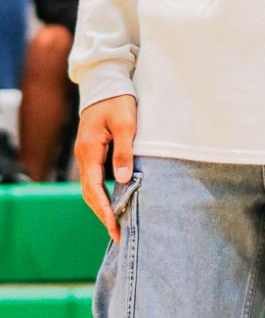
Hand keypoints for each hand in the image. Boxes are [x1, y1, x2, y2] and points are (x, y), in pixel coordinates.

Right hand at [76, 94, 136, 241]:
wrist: (106, 82)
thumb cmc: (118, 101)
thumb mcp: (126, 124)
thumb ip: (125, 152)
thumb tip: (122, 180)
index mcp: (89, 150)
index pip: (94, 188)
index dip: (104, 210)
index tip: (115, 226)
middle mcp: (83, 155)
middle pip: (89, 193)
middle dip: (102, 215)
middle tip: (117, 235)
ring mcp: (85, 154)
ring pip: (89, 187)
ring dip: (100, 207)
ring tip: (115, 225)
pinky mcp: (91, 151)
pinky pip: (93, 179)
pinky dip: (100, 194)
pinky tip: (112, 202)